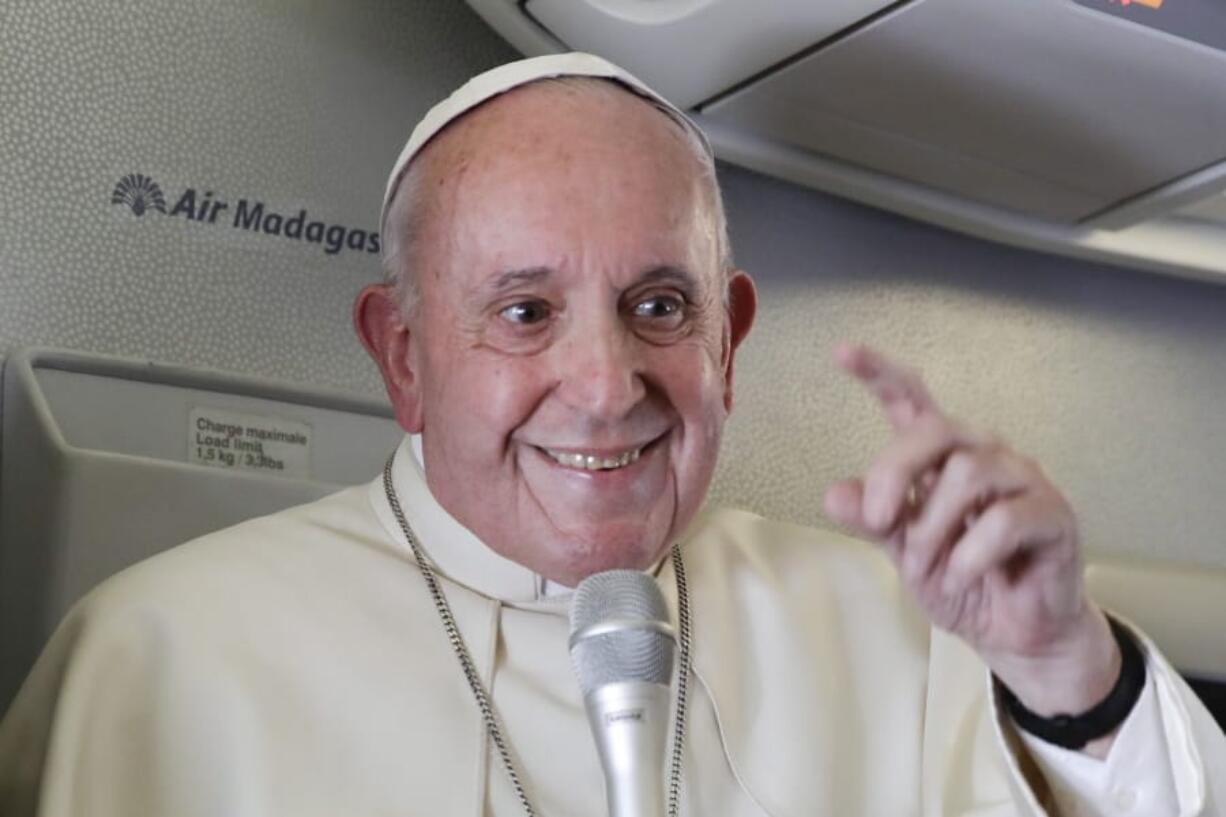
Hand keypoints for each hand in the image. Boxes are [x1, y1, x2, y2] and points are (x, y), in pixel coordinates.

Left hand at [823, 343, 1120, 744]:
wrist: (1014, 635)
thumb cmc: (962, 582)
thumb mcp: (904, 552)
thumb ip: (874, 521)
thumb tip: (835, 495)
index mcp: (943, 457)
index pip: (913, 401)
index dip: (879, 373)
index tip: (843, 352)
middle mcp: (984, 455)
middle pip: (936, 429)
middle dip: (895, 473)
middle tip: (880, 522)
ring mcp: (1023, 481)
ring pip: (967, 473)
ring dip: (934, 527)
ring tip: (929, 564)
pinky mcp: (1053, 515)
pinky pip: (1003, 519)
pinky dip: (970, 554)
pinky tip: (962, 575)